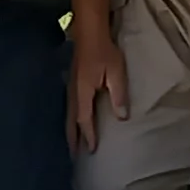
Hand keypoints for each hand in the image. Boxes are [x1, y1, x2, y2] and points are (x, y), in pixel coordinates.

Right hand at [64, 28, 127, 151]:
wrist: (89, 32)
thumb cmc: (104, 51)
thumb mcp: (116, 73)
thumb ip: (119, 96)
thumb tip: (122, 118)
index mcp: (83, 92)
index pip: (84, 120)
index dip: (88, 136)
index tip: (91, 150)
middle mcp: (73, 92)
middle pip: (70, 121)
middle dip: (72, 139)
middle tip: (73, 156)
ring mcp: (70, 87)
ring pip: (67, 115)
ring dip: (69, 131)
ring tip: (71, 144)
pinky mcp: (72, 82)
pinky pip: (68, 107)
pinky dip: (69, 119)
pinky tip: (72, 122)